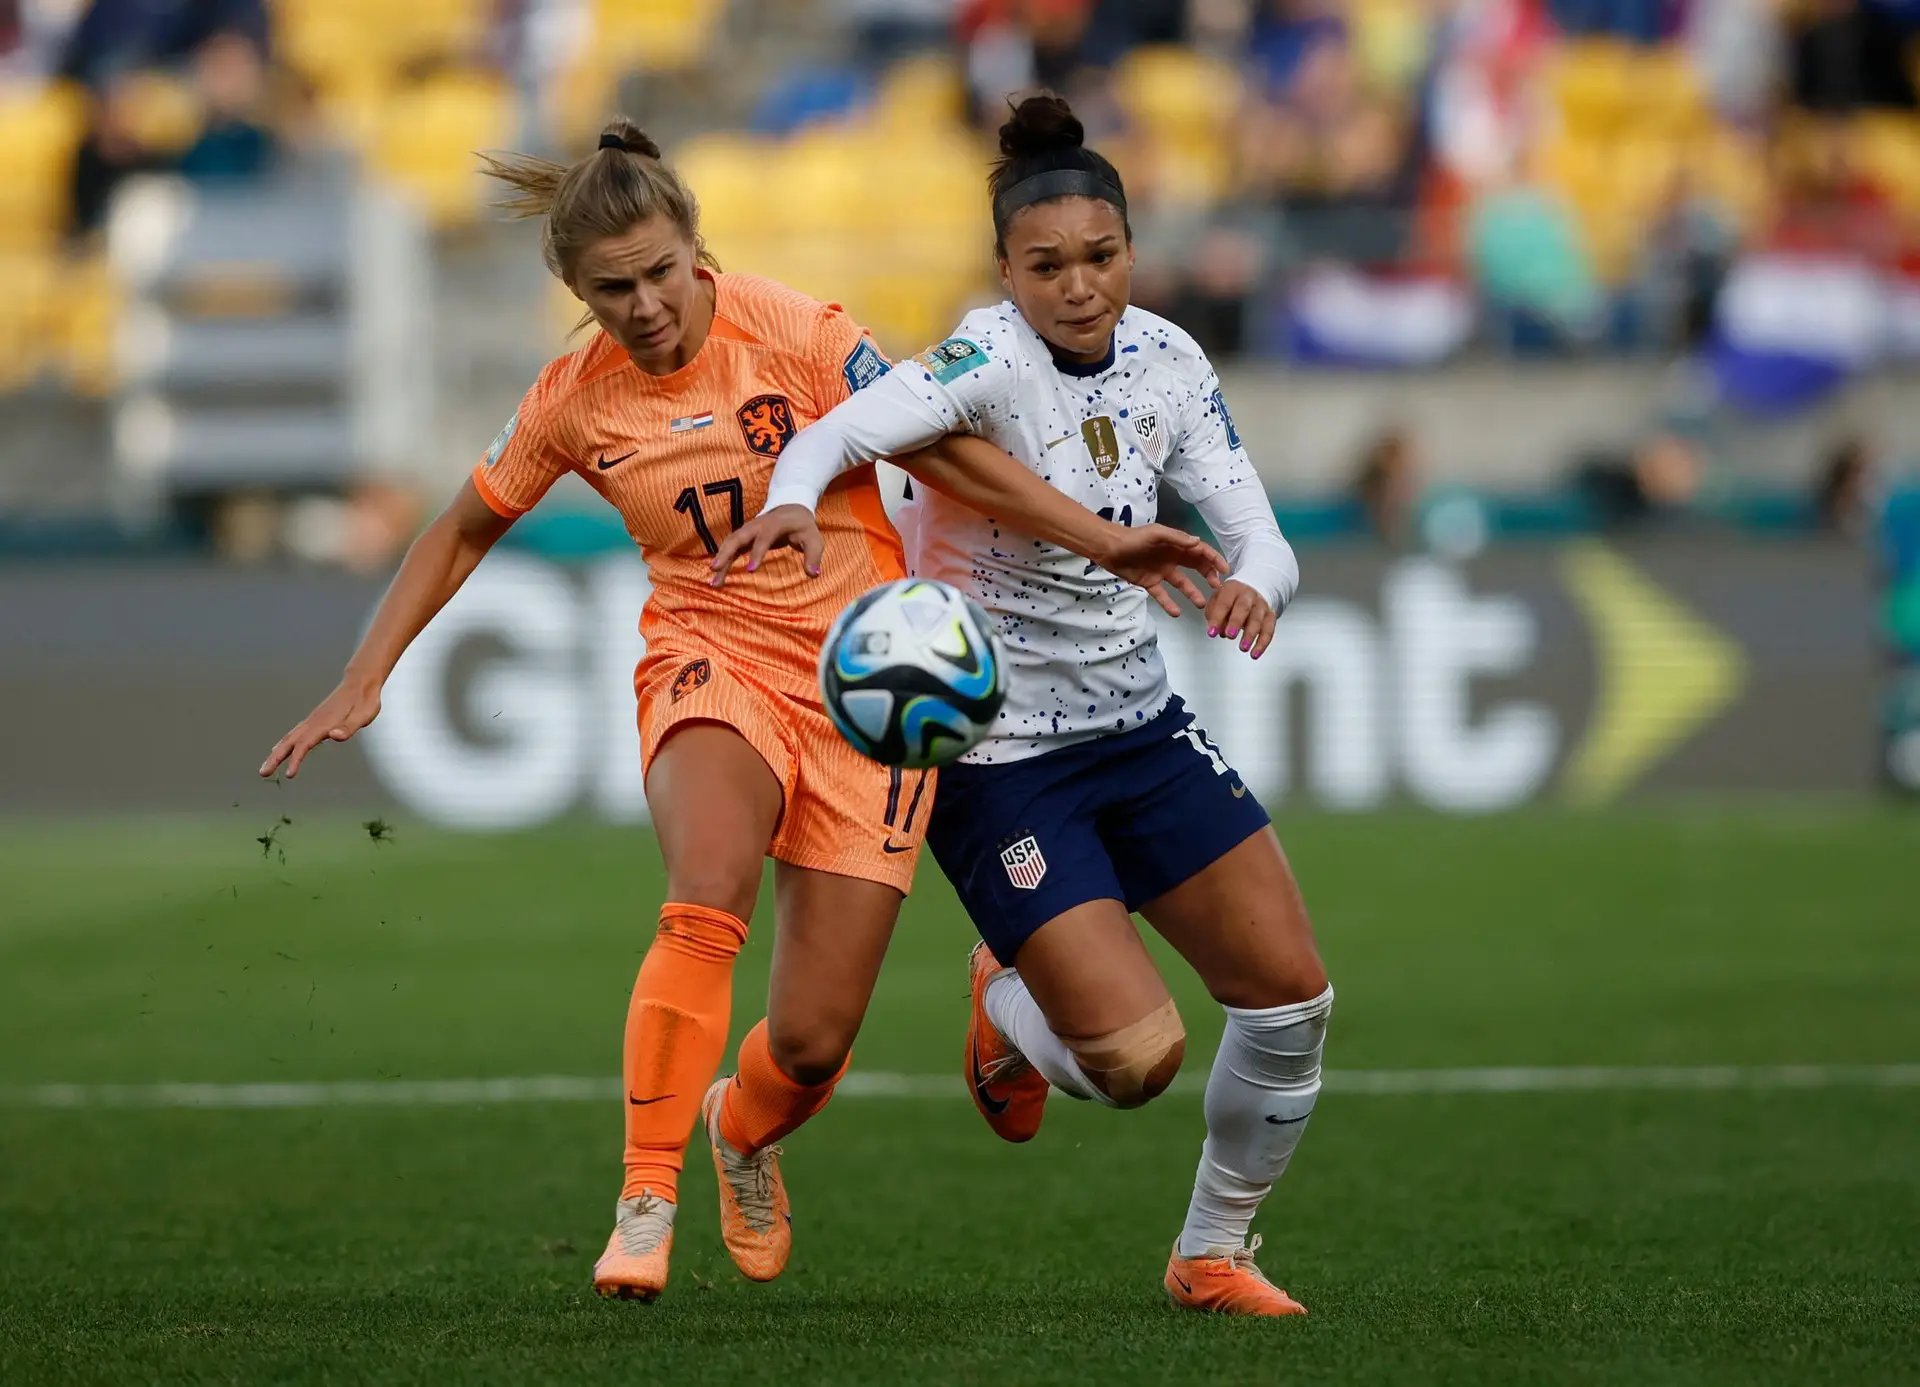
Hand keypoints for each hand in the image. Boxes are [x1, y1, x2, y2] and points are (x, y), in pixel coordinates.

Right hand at [259, 679, 381, 778]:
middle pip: (290, 741)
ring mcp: (313, 720)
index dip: (296, 759)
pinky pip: (295, 734)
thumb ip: (349, 727)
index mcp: (324, 723)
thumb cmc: (364, 701)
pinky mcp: (315, 720)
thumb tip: (333, 736)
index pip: (305, 744)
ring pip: (289, 738)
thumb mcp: (364, 715)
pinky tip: (280, 749)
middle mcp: (314, 721)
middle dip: (275, 758)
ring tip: (266, 767)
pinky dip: (285, 743)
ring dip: (276, 752)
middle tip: (263, 773)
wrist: (360, 683)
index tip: (289, 774)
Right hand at [710, 504, 821, 586]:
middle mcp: (756, 526)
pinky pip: (730, 549)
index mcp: (774, 525)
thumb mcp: (814, 539)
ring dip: (720, 560)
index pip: (763, 539)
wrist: (791, 508)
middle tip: (715, 569)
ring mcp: (747, 530)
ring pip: (729, 544)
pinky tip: (717, 578)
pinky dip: (722, 561)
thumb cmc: (803, 526)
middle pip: (737, 538)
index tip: (750, 571)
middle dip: (725, 553)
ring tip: (713, 581)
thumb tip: (813, 575)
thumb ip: (814, 556)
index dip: (756, 554)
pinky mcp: (744, 538)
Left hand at [1093, 522, 1227, 617]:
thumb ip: (1177, 538)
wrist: (1108, 548)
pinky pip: (1162, 595)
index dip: (1213, 559)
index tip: (1225, 570)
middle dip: (1208, 576)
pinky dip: (1169, 604)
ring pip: (1182, 584)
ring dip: (1192, 593)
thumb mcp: (1156, 534)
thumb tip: (1198, 544)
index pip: (1199, 551)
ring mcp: (1161, 571)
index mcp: (1175, 545)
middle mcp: (1171, 558)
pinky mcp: (1149, 583)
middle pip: (1195, 567)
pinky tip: (1177, 613)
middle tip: (1217, 588)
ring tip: (1202, 604)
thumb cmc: (1132, 538)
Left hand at [1204, 580, 1276, 657]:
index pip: (1224, 603)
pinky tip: (1255, 653)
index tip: (1211, 632)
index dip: (1217, 618)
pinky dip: (1262, 643)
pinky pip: (1268, 630)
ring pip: (1257, 620)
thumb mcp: (1217, 600)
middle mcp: (1248, 595)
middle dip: (1236, 623)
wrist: (1253, 589)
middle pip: (1243, 608)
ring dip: (1250, 635)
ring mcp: (1261, 605)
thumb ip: (1213, 614)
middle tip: (1230, 636)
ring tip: (1243, 648)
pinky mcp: (1270, 615)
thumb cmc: (1231, 598)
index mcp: (1232, 589)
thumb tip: (1216, 629)